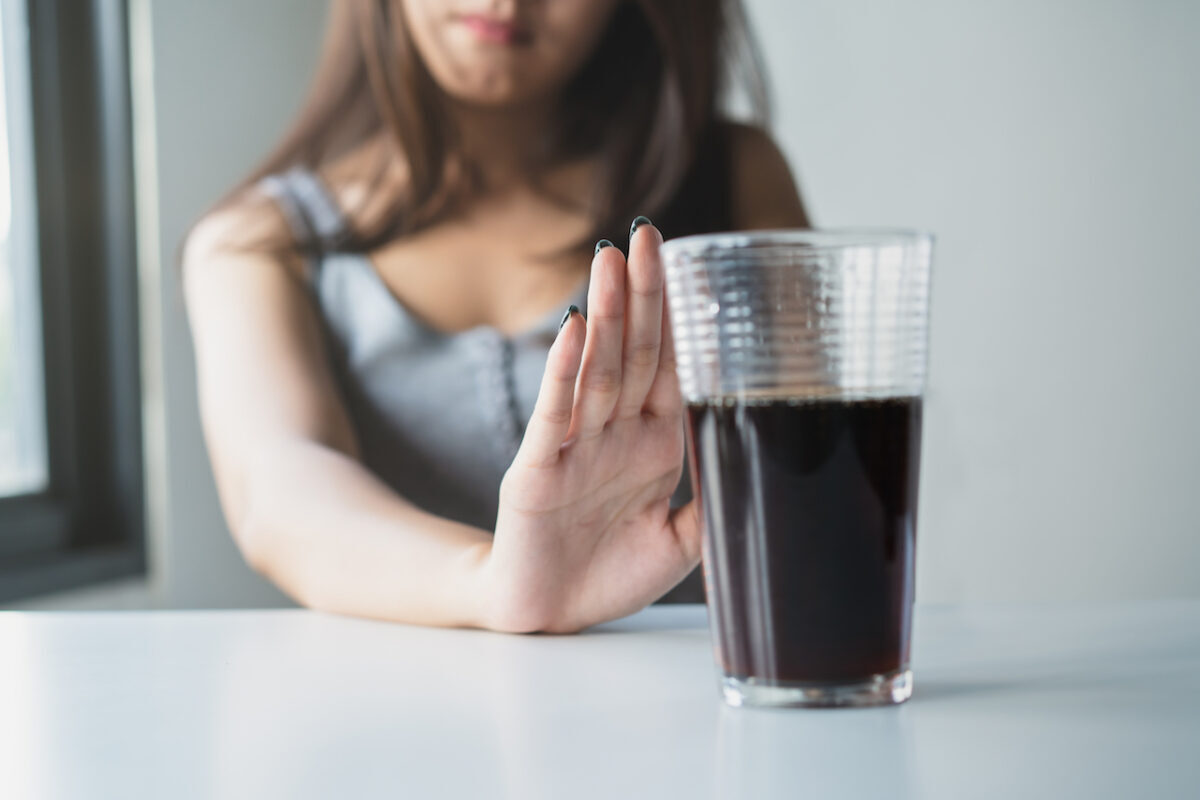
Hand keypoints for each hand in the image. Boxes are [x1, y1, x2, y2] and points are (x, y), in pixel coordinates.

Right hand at [482, 220, 701, 633]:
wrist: (550, 615)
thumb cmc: (609, 574)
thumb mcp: (682, 543)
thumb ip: (715, 503)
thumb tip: (766, 465)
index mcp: (653, 443)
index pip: (668, 365)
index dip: (677, 315)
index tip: (685, 260)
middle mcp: (614, 434)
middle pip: (632, 352)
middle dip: (641, 293)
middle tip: (646, 234)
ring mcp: (574, 448)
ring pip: (595, 371)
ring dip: (603, 315)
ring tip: (609, 260)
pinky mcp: (536, 472)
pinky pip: (552, 416)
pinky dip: (561, 373)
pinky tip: (570, 331)